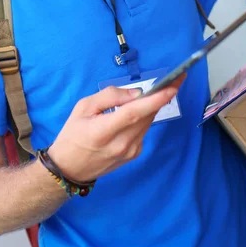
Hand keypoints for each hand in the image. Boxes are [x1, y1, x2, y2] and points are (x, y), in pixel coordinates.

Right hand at [48, 76, 184, 182]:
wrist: (70, 168)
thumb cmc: (73, 134)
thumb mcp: (83, 107)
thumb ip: (109, 96)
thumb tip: (137, 93)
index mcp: (103, 131)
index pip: (134, 113)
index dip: (155, 99)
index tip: (173, 86)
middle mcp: (121, 144)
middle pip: (147, 116)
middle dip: (163, 96)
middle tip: (175, 78)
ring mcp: (130, 152)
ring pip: (148, 122)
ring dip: (154, 105)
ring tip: (161, 89)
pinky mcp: (134, 155)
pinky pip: (144, 130)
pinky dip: (144, 117)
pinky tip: (140, 110)